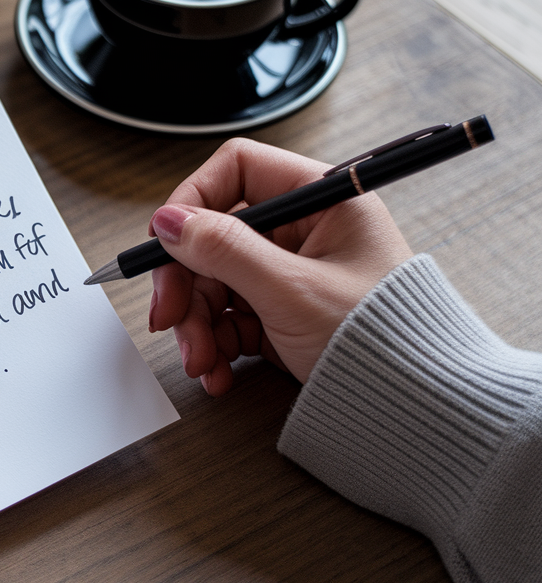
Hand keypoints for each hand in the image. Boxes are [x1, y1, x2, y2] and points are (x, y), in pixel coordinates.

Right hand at [147, 138, 412, 395]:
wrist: (417, 411)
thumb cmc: (384, 343)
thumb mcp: (292, 291)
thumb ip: (225, 250)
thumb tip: (169, 221)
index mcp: (322, 201)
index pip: (238, 171)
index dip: (193, 202)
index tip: (166, 242)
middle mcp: (305, 230)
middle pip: (215, 235)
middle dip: (186, 283)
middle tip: (167, 318)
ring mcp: (292, 274)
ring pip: (216, 282)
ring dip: (197, 324)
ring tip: (202, 363)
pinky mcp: (283, 313)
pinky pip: (231, 318)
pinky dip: (216, 345)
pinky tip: (218, 371)